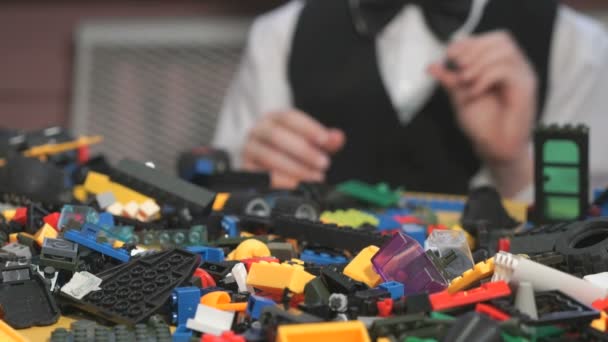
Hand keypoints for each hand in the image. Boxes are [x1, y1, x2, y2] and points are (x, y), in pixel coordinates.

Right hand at [242, 109, 344, 188]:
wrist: (264, 167)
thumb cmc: (291, 151)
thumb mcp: (311, 143)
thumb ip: (325, 140)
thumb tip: (338, 138)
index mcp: (274, 118)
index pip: (289, 117)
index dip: (309, 128)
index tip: (326, 141)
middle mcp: (258, 131)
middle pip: (277, 136)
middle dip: (303, 150)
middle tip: (324, 163)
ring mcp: (249, 150)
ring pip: (269, 156)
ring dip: (295, 168)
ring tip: (315, 177)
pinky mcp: (245, 170)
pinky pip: (262, 175)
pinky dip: (281, 180)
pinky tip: (298, 185)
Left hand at [429, 31, 535, 195]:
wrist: (494, 148)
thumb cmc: (483, 125)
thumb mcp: (460, 97)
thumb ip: (449, 80)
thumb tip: (432, 66)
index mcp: (500, 66)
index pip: (491, 39)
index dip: (469, 42)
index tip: (449, 55)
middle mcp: (515, 68)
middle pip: (500, 39)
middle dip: (474, 50)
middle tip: (457, 67)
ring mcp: (523, 76)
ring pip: (504, 51)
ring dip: (479, 63)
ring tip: (465, 80)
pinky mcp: (525, 88)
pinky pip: (506, 71)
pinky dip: (485, 78)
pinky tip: (474, 91)